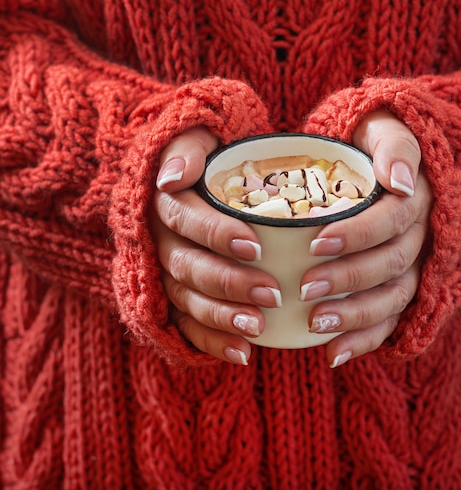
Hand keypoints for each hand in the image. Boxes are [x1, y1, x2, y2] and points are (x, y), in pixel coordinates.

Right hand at [150, 127, 280, 365]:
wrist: (196, 180)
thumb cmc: (210, 158)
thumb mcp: (197, 135)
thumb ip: (188, 147)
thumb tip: (172, 178)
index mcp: (165, 203)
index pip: (185, 220)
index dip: (217, 235)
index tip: (256, 246)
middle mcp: (159, 240)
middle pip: (187, 266)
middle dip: (229, 283)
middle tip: (272, 293)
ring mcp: (164, 272)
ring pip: (186, 299)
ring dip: (222, 317)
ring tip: (259, 327)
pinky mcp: (174, 297)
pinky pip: (186, 325)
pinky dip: (212, 341)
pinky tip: (243, 353)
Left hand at [302, 110, 432, 367]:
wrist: (378, 160)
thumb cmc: (370, 142)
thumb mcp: (384, 127)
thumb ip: (395, 145)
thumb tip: (401, 182)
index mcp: (416, 198)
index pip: (393, 220)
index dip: (358, 234)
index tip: (315, 241)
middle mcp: (421, 235)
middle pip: (392, 264)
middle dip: (349, 279)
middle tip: (305, 289)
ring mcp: (414, 266)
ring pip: (394, 298)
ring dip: (355, 316)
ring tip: (314, 325)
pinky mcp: (402, 288)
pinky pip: (391, 320)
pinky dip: (365, 339)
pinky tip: (333, 353)